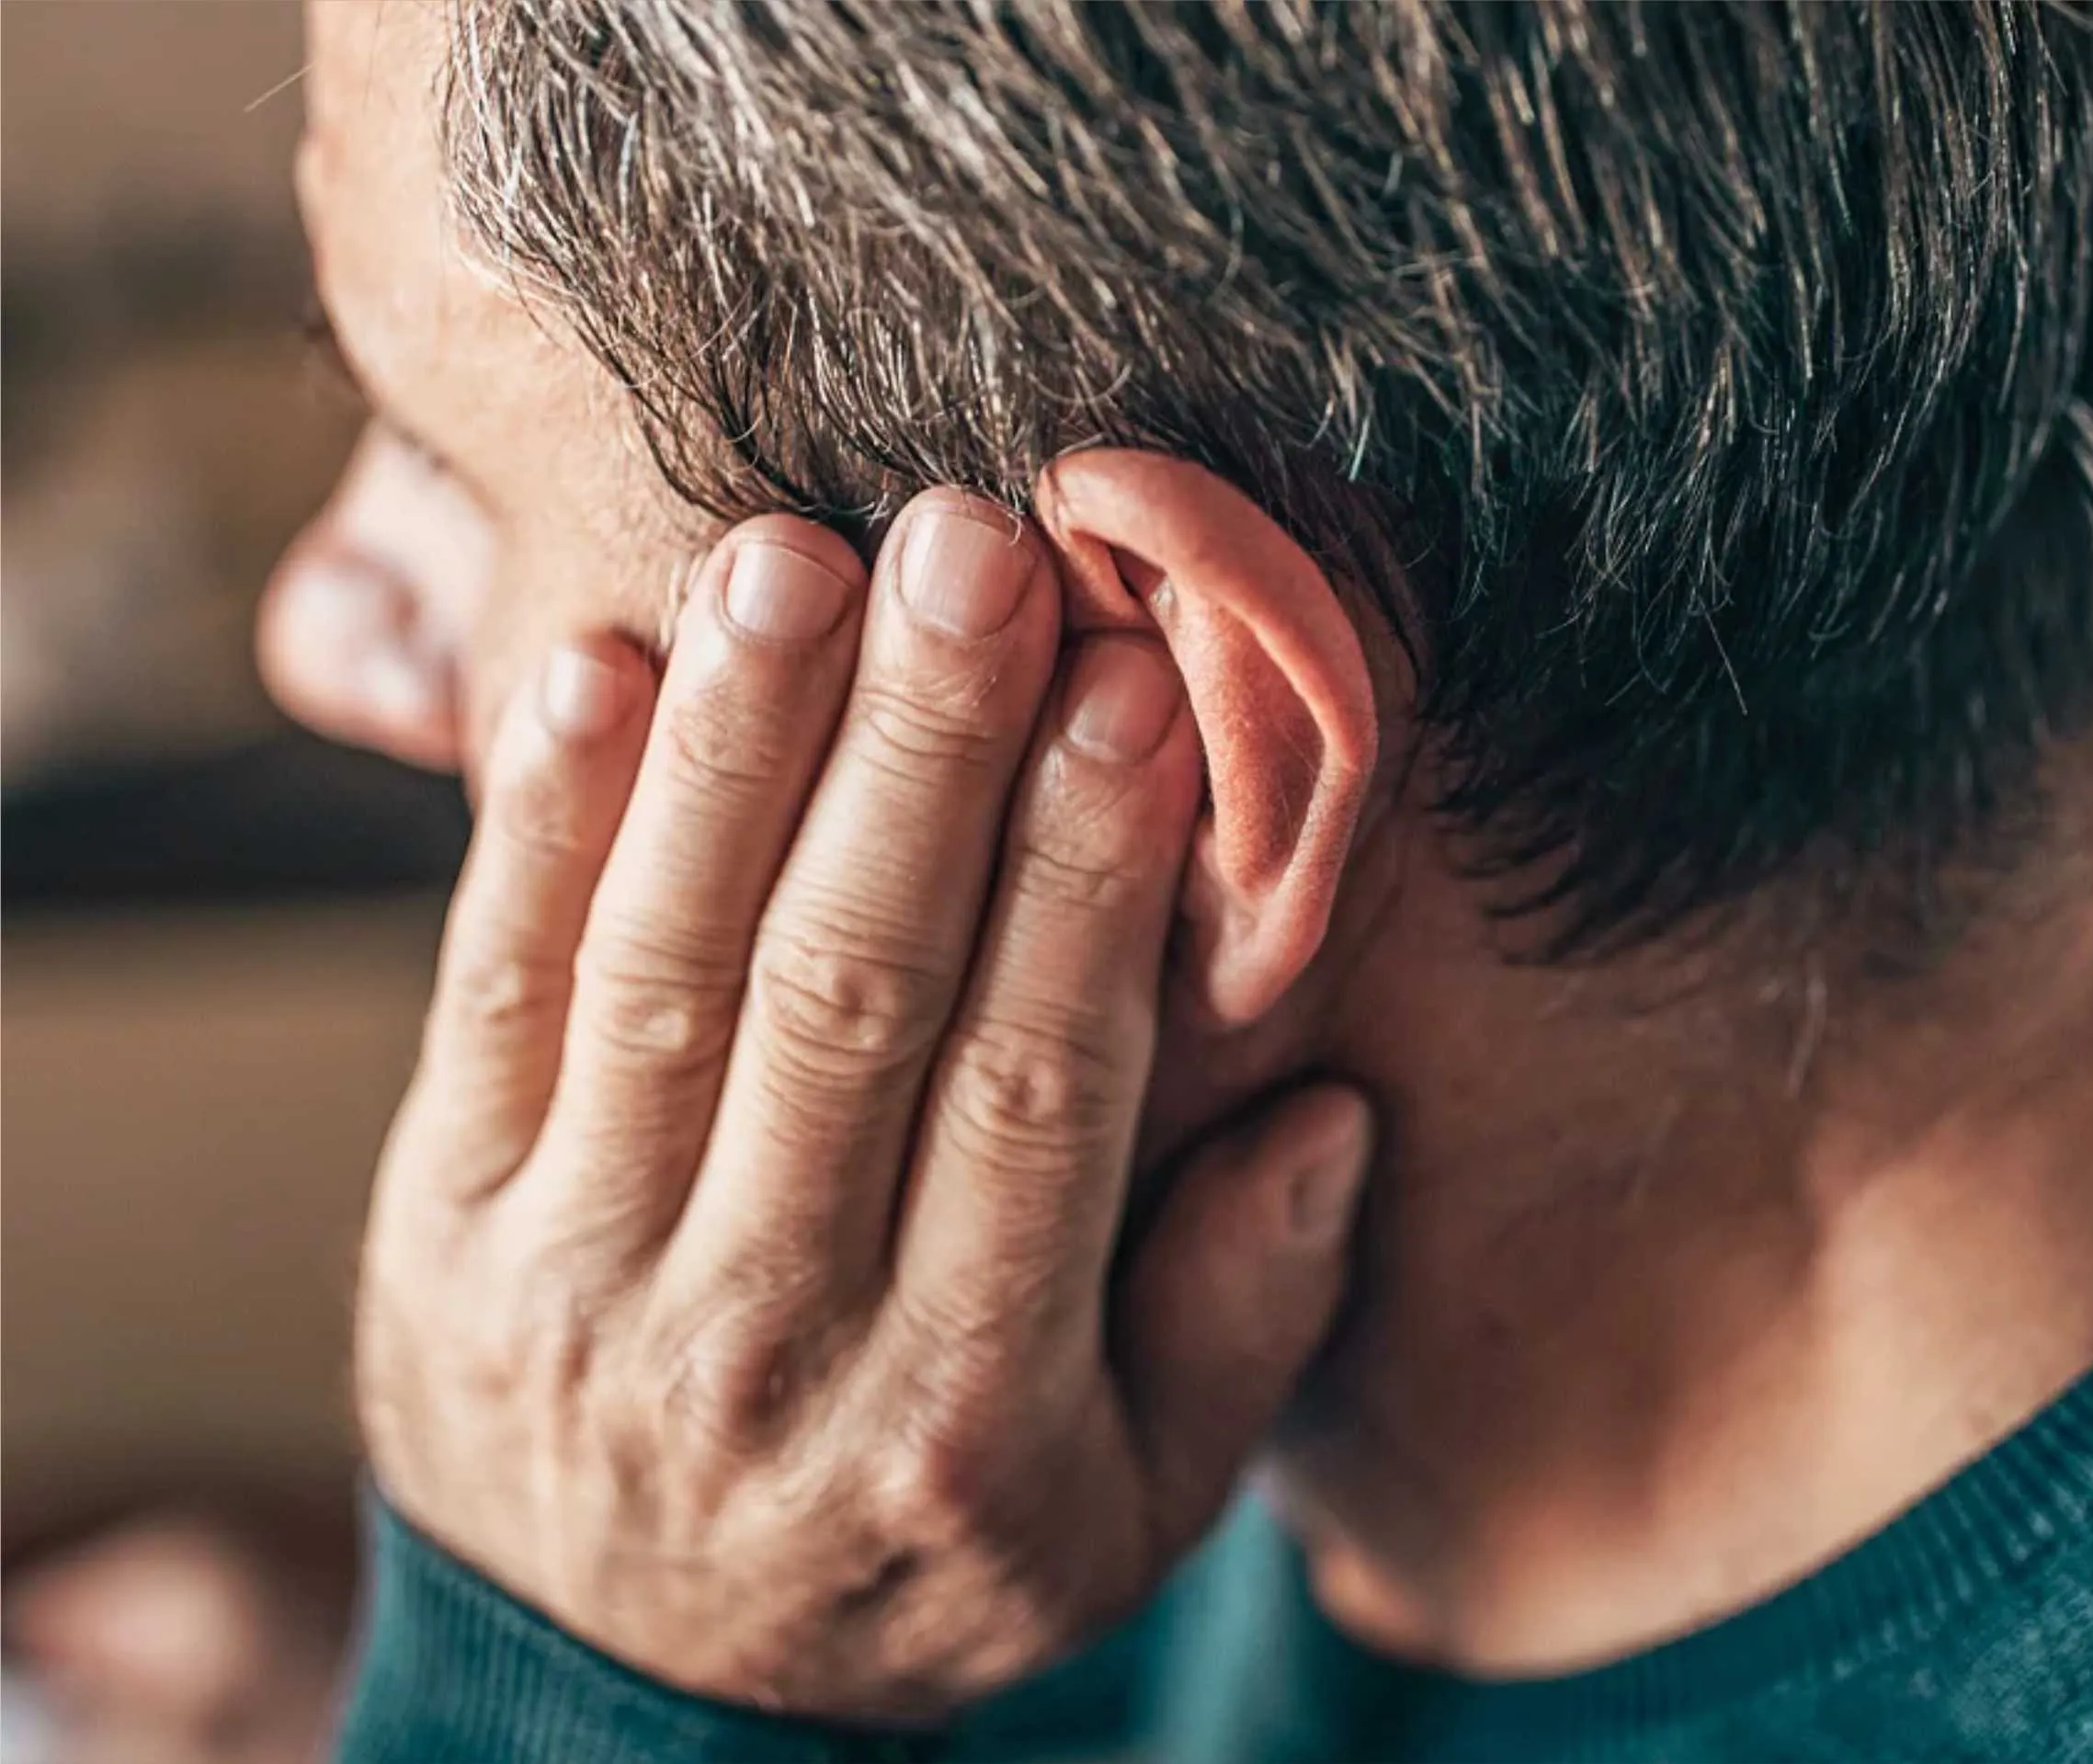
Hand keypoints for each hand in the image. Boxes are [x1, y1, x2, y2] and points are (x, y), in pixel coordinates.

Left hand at [354, 492, 1372, 1720]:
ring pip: (666, 973)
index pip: (1037, 1093)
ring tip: (794, 554)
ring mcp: (577, 1275)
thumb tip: (1326, 1116)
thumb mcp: (1124, 1521)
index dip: (1087, 882)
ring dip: (734, 751)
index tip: (1135, 690)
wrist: (620, 1699)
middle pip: (849, 1000)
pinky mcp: (446, 1220)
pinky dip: (536, 830)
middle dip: (916, 759)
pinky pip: (488, 1000)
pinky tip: (596, 666)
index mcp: (964, 1406)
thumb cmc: (914, 1571)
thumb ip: (1238, 1329)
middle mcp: (763, 1338)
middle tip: (972, 549)